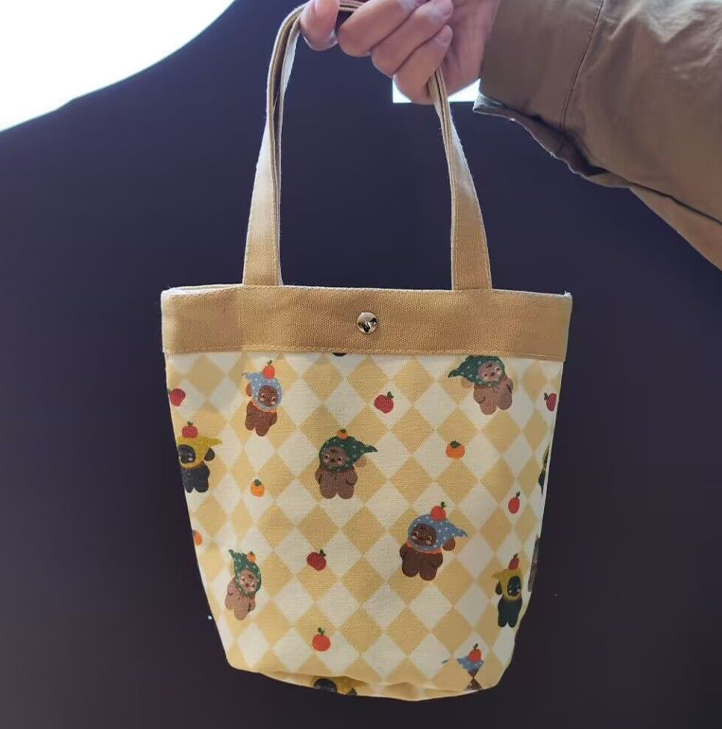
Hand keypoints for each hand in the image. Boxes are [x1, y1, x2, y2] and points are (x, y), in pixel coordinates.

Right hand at [300, 0, 501, 103]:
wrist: (498, 2)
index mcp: (366, 8)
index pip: (321, 28)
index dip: (316, 21)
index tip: (327, 4)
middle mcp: (376, 39)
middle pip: (351, 41)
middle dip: (385, 12)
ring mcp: (398, 65)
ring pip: (382, 59)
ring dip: (417, 27)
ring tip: (444, 10)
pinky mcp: (419, 87)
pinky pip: (406, 80)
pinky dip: (428, 53)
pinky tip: (446, 36)